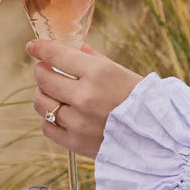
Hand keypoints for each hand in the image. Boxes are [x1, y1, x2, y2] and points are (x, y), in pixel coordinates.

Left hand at [27, 39, 143, 158]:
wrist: (156, 138)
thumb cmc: (141, 102)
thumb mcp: (121, 72)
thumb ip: (93, 59)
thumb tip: (75, 48)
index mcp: (98, 73)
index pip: (56, 55)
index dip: (41, 48)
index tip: (33, 46)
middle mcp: (85, 96)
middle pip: (44, 79)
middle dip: (41, 72)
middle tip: (46, 71)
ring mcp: (78, 121)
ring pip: (41, 104)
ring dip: (42, 95)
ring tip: (52, 94)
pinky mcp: (75, 142)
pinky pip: (48, 127)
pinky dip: (49, 119)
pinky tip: (59, 115)